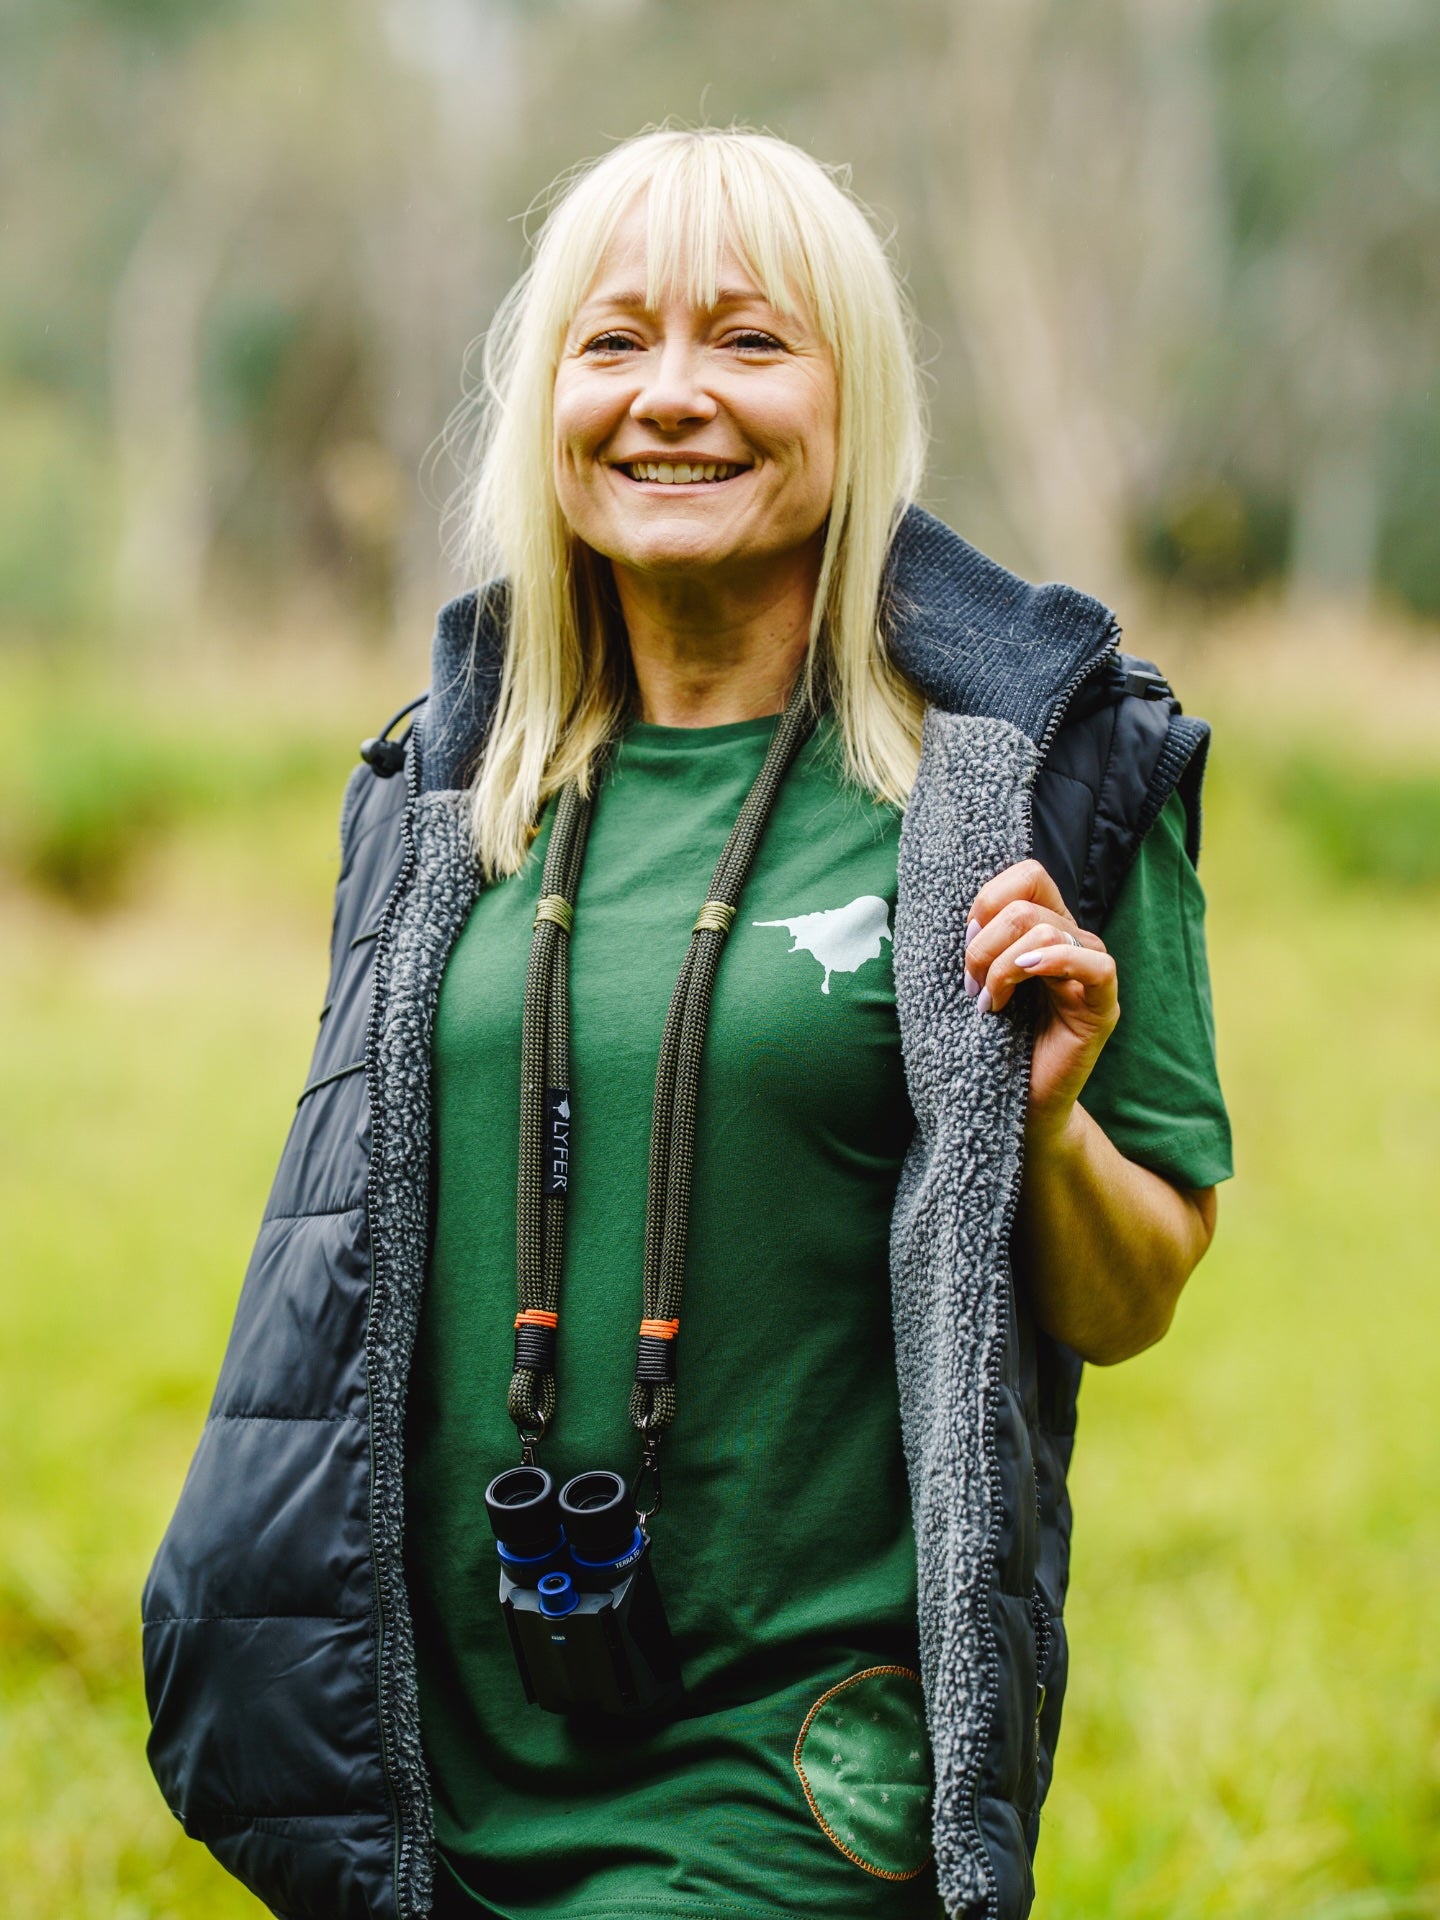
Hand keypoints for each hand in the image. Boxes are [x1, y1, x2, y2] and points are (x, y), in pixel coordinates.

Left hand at [964, 859, 1118, 1140]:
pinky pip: (1095, 964)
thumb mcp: (976, 982)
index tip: (966, 945)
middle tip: (971, 987)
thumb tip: (970, 919)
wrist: (1014, 1107)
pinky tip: (1023, 982)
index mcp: (1044, 928)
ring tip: (989, 1003)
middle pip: (1027, 907)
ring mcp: (1091, 972)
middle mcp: (1073, 942)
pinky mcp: (1103, 1006)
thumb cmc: (990, 1044)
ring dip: (1003, 966)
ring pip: (1048, 931)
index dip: (989, 900)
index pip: (1028, 876)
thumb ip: (978, 942)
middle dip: (983, 945)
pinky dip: (1054, 962)